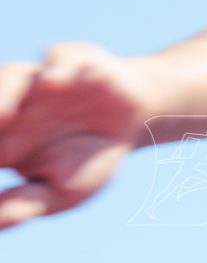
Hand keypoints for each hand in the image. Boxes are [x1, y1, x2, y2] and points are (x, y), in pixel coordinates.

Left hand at [0, 43, 152, 229]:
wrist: (138, 122)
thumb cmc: (90, 158)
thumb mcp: (60, 193)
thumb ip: (24, 204)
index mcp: (2, 137)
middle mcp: (15, 104)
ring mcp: (43, 82)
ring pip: (11, 76)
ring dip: (3, 93)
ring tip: (4, 116)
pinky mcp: (77, 63)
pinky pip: (60, 58)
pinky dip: (56, 68)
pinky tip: (53, 84)